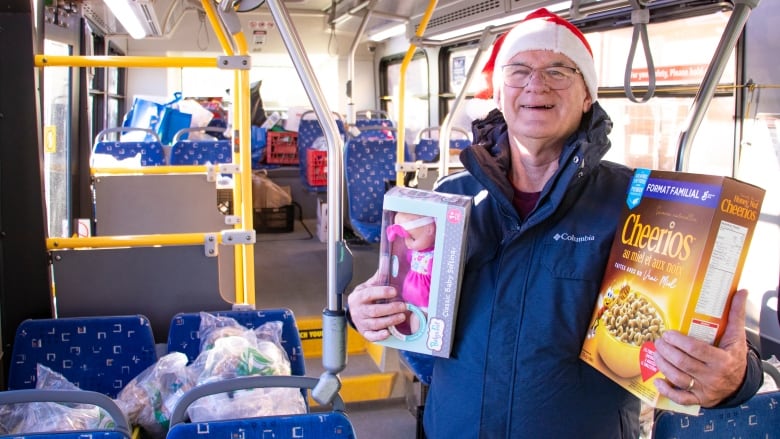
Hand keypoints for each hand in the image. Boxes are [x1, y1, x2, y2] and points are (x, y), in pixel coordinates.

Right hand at [348, 276, 407, 341]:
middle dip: (390, 309)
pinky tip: (388, 332)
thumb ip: (378, 276)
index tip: (394, 291)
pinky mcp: (365, 332)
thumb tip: (387, 260)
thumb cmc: (364, 297)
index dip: (382, 292)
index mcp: (358, 297)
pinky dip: (380, 336)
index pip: (369, 294)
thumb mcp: (368, 286)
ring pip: (375, 323)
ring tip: (402, 316)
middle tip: (403, 306)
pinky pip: (371, 336)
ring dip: (390, 321)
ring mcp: (361, 322)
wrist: (353, 311)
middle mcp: (358, 310)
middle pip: (374, 311)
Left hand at [653, 289, 748, 406]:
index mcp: (722, 360)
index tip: (667, 333)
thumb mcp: (737, 336)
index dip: (678, 341)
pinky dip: (668, 391)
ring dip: (663, 365)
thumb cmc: (734, 355)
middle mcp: (713, 376)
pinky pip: (681, 398)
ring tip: (656, 353)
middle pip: (683, 363)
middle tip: (658, 341)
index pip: (695, 349)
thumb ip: (736, 314)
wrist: (741, 382)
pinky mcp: (699, 399)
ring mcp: (705, 389)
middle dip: (666, 351)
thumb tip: (741, 291)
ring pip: (679, 378)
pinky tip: (657, 381)